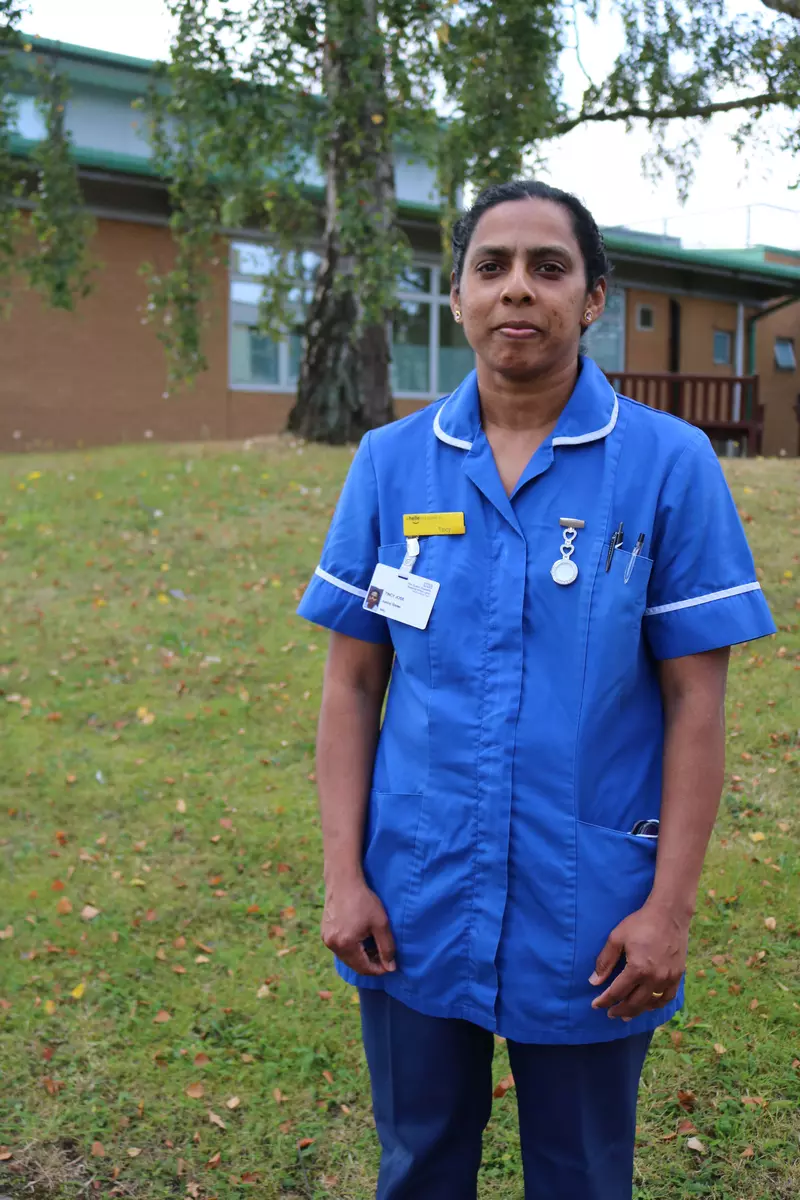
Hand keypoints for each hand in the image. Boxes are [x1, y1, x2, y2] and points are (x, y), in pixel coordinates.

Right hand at [321, 876, 396, 975]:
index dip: (378, 970)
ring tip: (373, 947)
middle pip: (353, 965)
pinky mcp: (324, 932)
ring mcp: (326, 939)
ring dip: (360, 957)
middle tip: (383, 957)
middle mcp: (332, 945)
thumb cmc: (364, 900)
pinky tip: (361, 939)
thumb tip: (390, 968)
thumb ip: (387, 947)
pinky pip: (339, 947)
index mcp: (346, 944)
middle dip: (370, 964)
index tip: (390, 965)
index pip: (363, 968)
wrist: (343, 881)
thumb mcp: (381, 923)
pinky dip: (351, 948)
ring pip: (346, 957)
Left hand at [589, 900, 688, 1019]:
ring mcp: (668, 979)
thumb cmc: (640, 923)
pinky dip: (657, 1004)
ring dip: (637, 1010)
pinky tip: (649, 1005)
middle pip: (634, 1003)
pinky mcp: (678, 975)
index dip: (605, 1000)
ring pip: (650, 1003)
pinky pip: (667, 997)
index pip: (617, 992)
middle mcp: (654, 978)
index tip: (595, 1005)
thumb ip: (605, 961)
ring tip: (627, 1014)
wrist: (669, 914)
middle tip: (610, 1013)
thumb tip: (594, 982)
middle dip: (619, 1010)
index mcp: (637, 969)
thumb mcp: (616, 938)